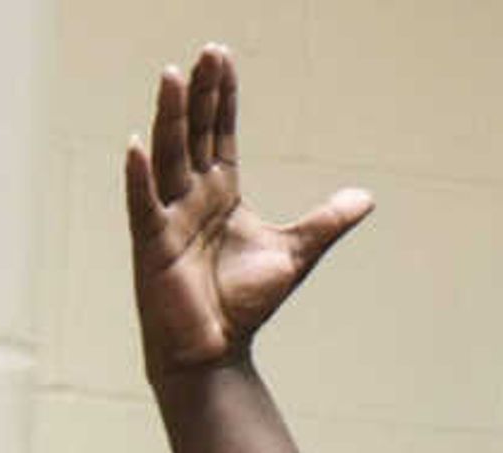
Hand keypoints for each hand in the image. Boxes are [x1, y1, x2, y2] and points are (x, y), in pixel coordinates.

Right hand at [125, 44, 370, 381]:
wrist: (216, 350)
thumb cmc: (245, 301)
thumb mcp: (296, 253)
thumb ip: (327, 222)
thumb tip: (366, 198)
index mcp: (220, 192)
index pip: (221, 133)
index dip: (223, 97)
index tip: (223, 56)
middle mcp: (190, 196)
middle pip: (195, 134)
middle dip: (202, 94)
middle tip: (206, 53)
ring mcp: (168, 216)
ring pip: (169, 157)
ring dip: (171, 117)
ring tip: (173, 76)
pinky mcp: (152, 244)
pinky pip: (143, 204)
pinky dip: (138, 176)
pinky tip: (136, 145)